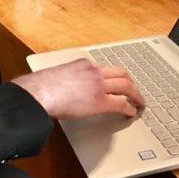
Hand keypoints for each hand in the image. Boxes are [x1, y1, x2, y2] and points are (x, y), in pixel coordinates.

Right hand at [12, 59, 144, 119]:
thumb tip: (65, 88)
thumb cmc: (42, 87)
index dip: (112, 77)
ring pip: (126, 86)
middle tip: (133, 90)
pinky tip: (131, 113)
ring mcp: (99, 84)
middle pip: (121, 73)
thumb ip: (68, 79)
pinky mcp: (101, 100)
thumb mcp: (58, 76)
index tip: (115, 82)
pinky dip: (129, 108)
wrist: (39, 93)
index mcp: (83, 64)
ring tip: (139, 102)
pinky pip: (121, 103)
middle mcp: (94, 71)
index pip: (104, 68)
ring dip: (135, 94)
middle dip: (129, 82)